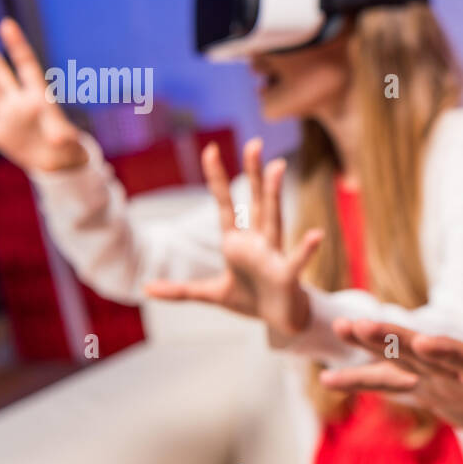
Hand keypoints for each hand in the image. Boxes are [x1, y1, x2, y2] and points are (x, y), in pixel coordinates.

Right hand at [0, 18, 87, 172]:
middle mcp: (19, 102)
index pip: (26, 65)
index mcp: (39, 98)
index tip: (7, 24)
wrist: (57, 163)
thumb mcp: (68, 142)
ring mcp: (6, 115)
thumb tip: (59, 139)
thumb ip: (62, 135)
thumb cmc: (68, 147)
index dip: (17, 45)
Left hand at [144, 139, 322, 336]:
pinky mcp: (287, 276)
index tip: (210, 149)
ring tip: (277, 166)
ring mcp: (273, 256)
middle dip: (252, 173)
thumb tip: (146, 289)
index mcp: (237, 242)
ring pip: (274, 220)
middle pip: (255, 202)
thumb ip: (180, 291)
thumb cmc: (251, 299)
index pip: (225, 204)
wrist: (281, 320)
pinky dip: (306, 249)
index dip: (217, 178)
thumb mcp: (211, 294)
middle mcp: (258, 242)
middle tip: (253, 143)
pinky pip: (297, 261)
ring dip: (274, 194)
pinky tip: (316, 235)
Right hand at [320, 319, 462, 453]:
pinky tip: (328, 379)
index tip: (424, 341)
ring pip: (405, 358)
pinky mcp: (429, 389)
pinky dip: (363, 381)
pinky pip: (393, 384)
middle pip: (428, 351)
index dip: (451, 352)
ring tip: (339, 327)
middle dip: (396, 337)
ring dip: (374, 344)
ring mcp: (444, 377)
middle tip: (360, 322)